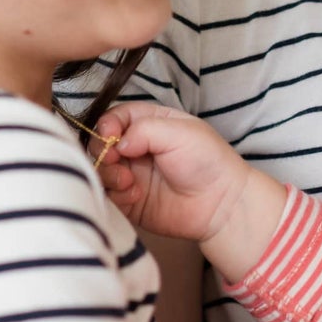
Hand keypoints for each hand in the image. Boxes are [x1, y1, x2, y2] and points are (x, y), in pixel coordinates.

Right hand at [95, 105, 246, 241]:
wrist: (222, 203)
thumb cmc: (207, 160)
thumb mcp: (180, 132)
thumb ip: (144, 130)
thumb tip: (117, 142)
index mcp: (149, 124)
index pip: (114, 118)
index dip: (106, 125)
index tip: (110, 136)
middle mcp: (136, 149)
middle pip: (100, 145)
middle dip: (102, 151)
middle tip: (114, 160)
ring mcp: (131, 176)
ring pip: (100, 171)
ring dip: (107, 175)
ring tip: (127, 181)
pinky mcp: (129, 202)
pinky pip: (107, 197)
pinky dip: (115, 196)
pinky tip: (134, 196)